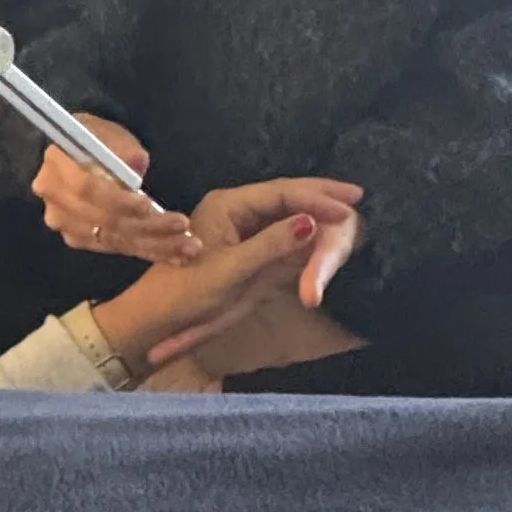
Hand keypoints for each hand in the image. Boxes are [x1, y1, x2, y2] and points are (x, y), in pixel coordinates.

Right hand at [32, 115, 197, 263]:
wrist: (81, 156)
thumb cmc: (98, 139)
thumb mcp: (108, 132)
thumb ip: (121, 146)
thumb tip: (137, 163)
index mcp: (57, 167)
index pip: (86, 189)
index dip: (117, 200)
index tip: (148, 204)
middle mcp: (56, 202)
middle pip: (104, 221)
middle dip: (147, 227)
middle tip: (183, 226)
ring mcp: (66, 225)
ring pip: (115, 240)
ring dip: (155, 245)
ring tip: (189, 247)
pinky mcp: (81, 241)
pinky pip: (118, 248)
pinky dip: (148, 252)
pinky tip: (175, 256)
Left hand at [95, 176, 362, 375]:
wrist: (154, 318)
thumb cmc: (186, 293)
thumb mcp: (233, 271)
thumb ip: (271, 244)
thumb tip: (309, 222)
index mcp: (228, 206)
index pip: (281, 193)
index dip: (316, 199)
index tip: (347, 208)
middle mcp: (235, 210)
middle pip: (287, 196)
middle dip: (321, 195)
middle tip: (357, 194)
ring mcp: (241, 228)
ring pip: (286, 212)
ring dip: (316, 210)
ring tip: (349, 206)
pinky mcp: (247, 248)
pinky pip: (281, 233)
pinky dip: (305, 232)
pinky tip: (326, 228)